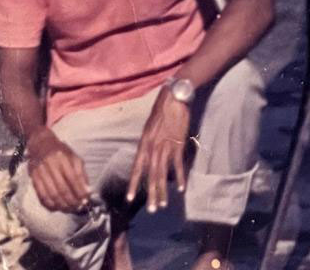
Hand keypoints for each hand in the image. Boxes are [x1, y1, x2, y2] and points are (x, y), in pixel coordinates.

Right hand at [26, 128, 91, 213]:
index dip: (79, 191)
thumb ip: (81, 174)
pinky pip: (41, 195)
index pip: (73, 178)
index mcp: (64, 157)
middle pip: (62, 188)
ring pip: (52, 194)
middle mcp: (51, 164)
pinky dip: (49, 205)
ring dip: (62, 205)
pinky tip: (56, 208)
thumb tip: (87, 191)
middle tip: (78, 208)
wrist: (41, 144)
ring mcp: (40, 172)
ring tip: (69, 209)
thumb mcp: (74, 157)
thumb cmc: (61, 152)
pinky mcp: (33, 179)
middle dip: (71, 201)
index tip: (85, 200)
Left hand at [126, 88, 190, 212]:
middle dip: (151, 194)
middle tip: (151, 210)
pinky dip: (180, 177)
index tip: (128, 199)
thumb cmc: (161, 111)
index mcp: (144, 144)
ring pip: (162, 174)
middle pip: (150, 176)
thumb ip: (148, 144)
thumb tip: (147, 158)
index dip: (132, 184)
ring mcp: (166, 147)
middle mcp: (153, 148)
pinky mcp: (178, 144)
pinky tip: (181, 188)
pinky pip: (178, 165)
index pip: (136, 168)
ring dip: (163, 191)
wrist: (174, 98)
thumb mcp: (149, 127)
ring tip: (162, 205)